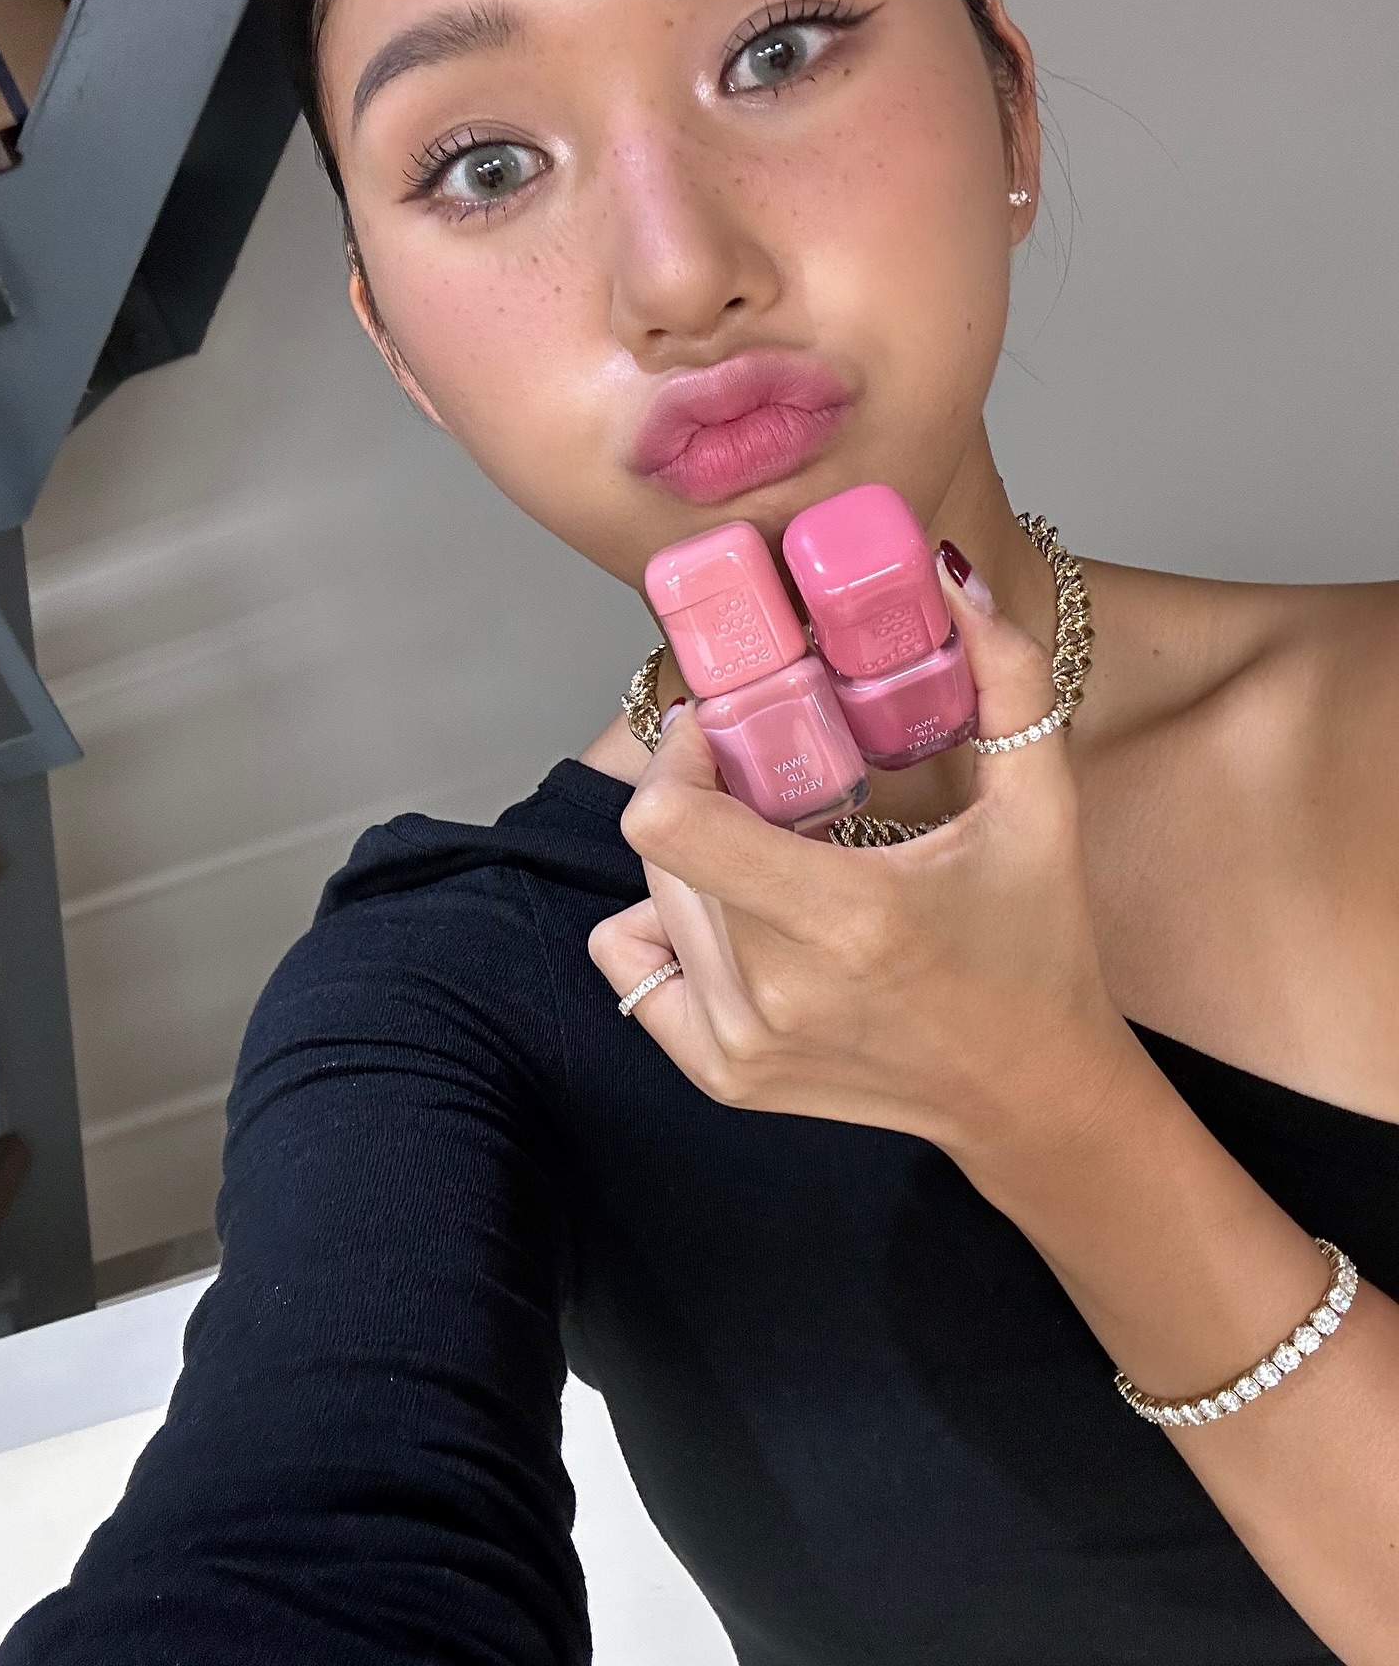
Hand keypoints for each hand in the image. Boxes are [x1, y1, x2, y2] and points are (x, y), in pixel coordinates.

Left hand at [589, 556, 1135, 1171]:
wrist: (1035, 1097)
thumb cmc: (1040, 950)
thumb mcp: (1042, 807)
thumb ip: (1006, 681)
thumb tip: (953, 578)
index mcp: (848, 916)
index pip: (669, 821)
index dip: (680, 756)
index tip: (727, 734)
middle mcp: (778, 989)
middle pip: (663, 851)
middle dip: (707, 801)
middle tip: (777, 796)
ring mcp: (742, 1043)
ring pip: (651, 903)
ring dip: (699, 865)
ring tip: (784, 867)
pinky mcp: (724, 1075)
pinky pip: (635, 967)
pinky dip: (669, 930)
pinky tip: (747, 926)